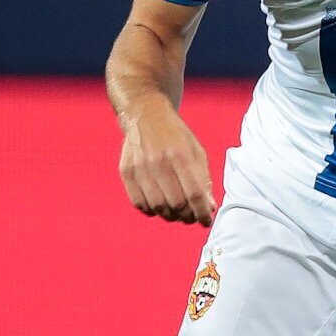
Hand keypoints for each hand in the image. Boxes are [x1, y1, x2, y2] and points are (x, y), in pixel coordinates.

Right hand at [119, 99, 215, 224]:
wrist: (145, 114)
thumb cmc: (175, 134)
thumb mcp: (196, 151)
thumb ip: (203, 179)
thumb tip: (209, 207)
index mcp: (181, 155)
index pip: (194, 194)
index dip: (202, 213)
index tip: (206, 221)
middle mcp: (159, 162)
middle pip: (176, 204)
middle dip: (187, 216)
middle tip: (191, 217)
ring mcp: (140, 167)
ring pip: (157, 207)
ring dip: (170, 216)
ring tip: (177, 212)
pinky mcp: (127, 172)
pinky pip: (139, 203)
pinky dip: (151, 210)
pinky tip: (159, 206)